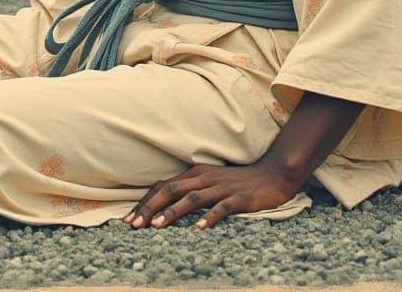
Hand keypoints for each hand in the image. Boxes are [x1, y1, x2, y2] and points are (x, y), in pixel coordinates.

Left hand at [123, 161, 299, 229]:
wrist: (273, 175)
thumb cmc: (237, 182)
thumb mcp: (209, 183)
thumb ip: (189, 190)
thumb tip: (161, 207)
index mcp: (195, 173)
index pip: (163, 186)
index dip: (145, 202)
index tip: (128, 220)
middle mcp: (205, 178)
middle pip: (172, 190)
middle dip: (150, 208)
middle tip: (134, 226)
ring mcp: (222, 187)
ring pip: (192, 198)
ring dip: (172, 212)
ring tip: (157, 226)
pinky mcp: (239, 198)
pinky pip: (222, 208)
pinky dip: (210, 217)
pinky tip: (200, 228)